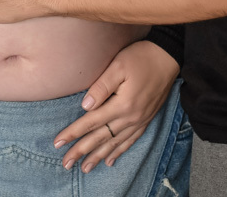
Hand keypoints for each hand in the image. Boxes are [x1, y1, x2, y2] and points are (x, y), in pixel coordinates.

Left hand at [53, 41, 179, 172]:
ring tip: (85, 169)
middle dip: (82, 151)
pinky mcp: (146, 119)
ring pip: (115, 144)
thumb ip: (101, 86)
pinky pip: (130, 141)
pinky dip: (119, 152)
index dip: (73, 133)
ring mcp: (140, 121)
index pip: (91, 122)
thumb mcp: (118, 66)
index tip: (58, 143)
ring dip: (98, 157)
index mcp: (122, 105)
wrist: (168, 57)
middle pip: (101, 138)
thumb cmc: (141, 58)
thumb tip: (85, 106)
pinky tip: (110, 160)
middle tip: (66, 164)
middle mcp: (131, 118)